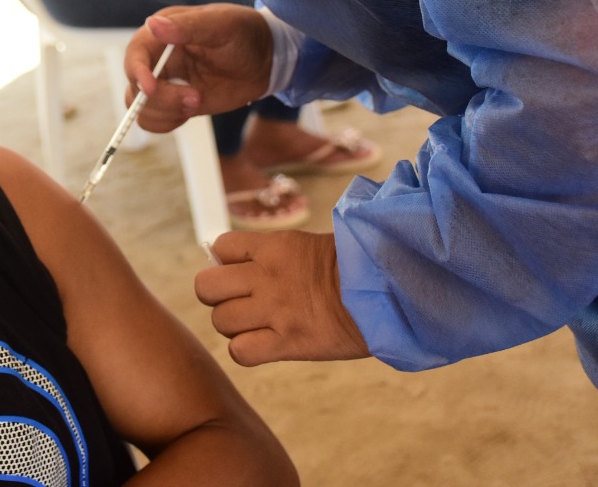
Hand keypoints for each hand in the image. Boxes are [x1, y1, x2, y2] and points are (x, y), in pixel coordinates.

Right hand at [123, 4, 273, 132]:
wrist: (267, 59)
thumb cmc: (245, 33)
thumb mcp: (221, 25)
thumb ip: (188, 26)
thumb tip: (152, 24)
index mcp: (162, 34)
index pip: (135, 54)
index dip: (137, 72)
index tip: (151, 88)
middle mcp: (158, 59)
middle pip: (135, 86)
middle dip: (160, 99)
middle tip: (195, 99)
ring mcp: (166, 83)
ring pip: (141, 107)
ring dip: (165, 112)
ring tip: (197, 103)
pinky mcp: (176, 102)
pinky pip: (155, 119)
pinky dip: (166, 123)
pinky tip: (189, 113)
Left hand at [195, 231, 369, 364]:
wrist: (390, 292)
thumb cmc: (357, 267)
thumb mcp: (310, 246)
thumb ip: (275, 253)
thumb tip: (242, 262)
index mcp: (274, 247)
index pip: (221, 247)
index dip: (226, 262)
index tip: (241, 271)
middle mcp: (266, 277)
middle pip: (206, 287)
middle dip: (217, 296)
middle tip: (240, 302)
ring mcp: (275, 311)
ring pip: (221, 321)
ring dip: (234, 326)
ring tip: (257, 325)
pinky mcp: (288, 343)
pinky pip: (240, 352)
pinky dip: (246, 352)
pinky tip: (265, 346)